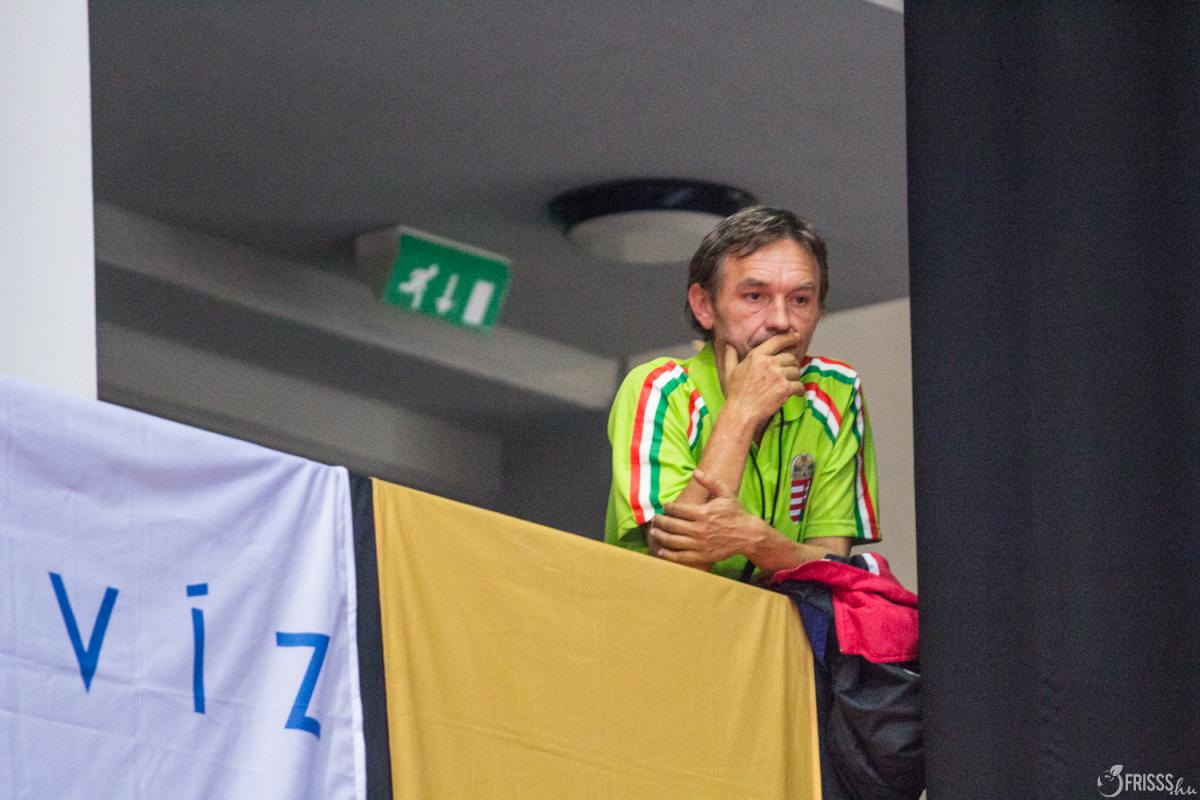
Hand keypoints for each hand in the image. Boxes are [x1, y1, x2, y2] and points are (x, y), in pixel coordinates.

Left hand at [649, 470, 766, 569]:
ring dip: (660, 536)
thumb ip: (710, 482)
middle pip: (672, 525)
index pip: (677, 510)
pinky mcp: (702, 556)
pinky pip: (681, 556)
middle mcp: (700, 529)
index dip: (668, 508)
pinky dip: (669, 554)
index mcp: (703, 513)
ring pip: (673, 541)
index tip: (665, 507)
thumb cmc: (735, 513)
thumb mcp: (725, 494)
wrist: (748, 535)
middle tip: (655, 519)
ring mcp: (700, 544)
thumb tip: (695, 472)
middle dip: (660, 521)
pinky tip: (661, 551)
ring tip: (653, 533)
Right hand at [721, 333, 804, 426]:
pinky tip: (796, 393)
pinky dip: (799, 390)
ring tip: (790, 384)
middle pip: (790, 357)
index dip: (789, 337)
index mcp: (756, 356)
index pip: (777, 341)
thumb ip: (730, 356)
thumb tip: (729, 345)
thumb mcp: (730, 371)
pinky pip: (799, 385)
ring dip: (795, 378)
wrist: (741, 412)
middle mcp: (768, 363)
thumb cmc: (735, 393)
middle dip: (792, 364)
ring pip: (796, 371)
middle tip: (790, 371)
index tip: (796, 336)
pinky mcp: (785, 388)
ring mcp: (778, 375)